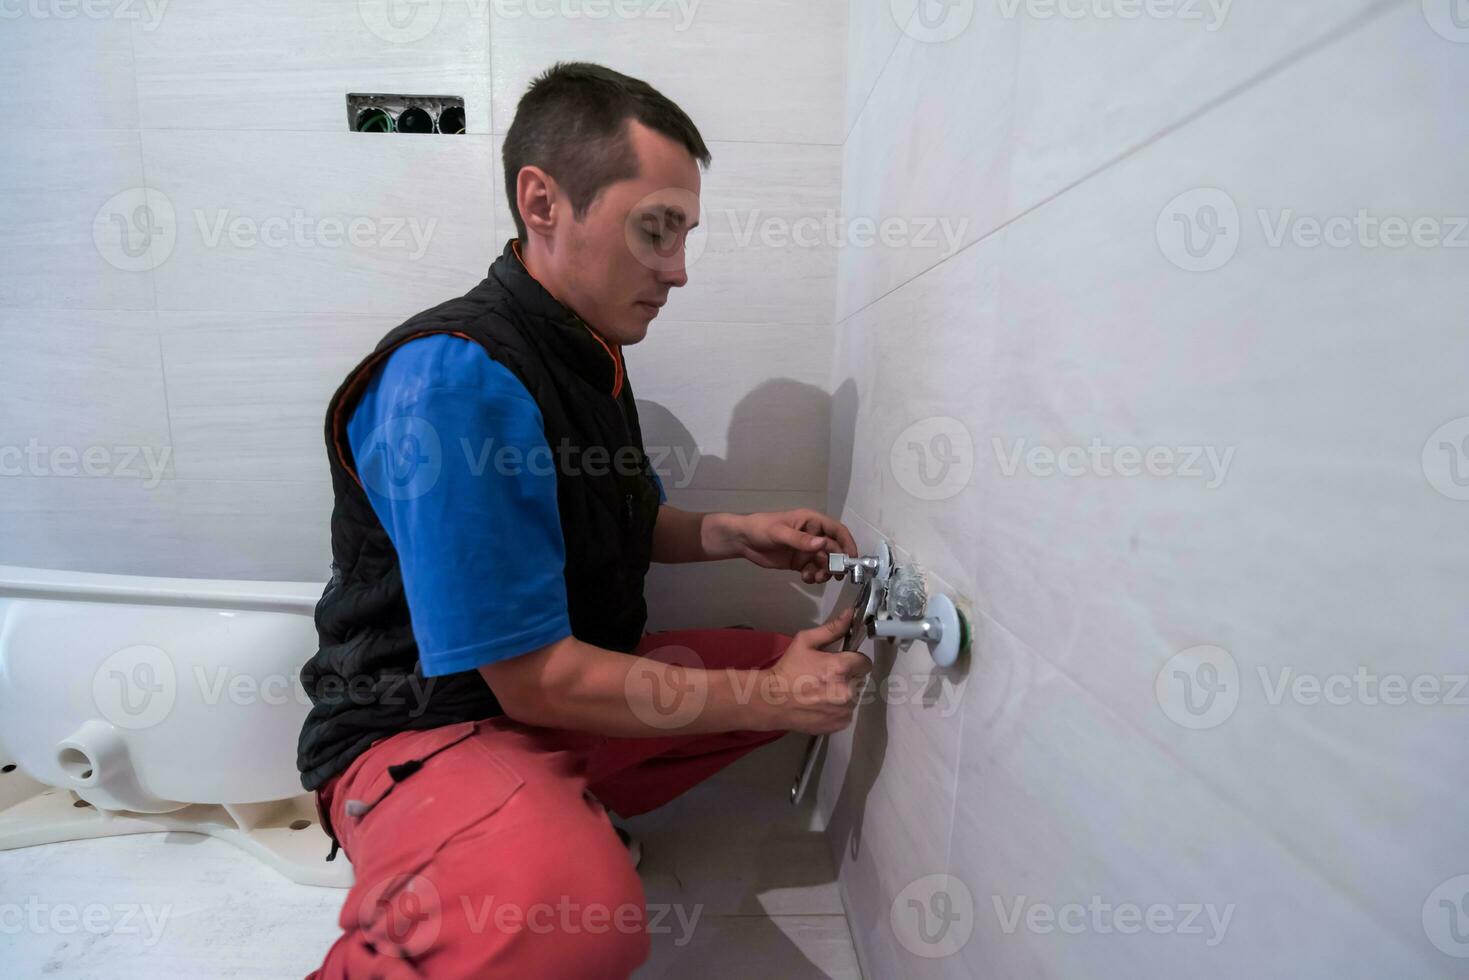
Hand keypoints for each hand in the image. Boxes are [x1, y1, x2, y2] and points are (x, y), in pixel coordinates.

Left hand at [730, 509, 858, 583]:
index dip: (848, 543)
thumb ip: (801, 540)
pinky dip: (813, 576)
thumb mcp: (780, 533)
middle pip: (834, 550)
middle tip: (834, 576)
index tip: (853, 559)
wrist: (743, 540)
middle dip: (836, 563)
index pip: (837, 530)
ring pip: (825, 563)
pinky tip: (806, 578)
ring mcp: (806, 549)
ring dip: (825, 572)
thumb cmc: (760, 528)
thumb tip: (823, 544)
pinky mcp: (799, 562)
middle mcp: (813, 535)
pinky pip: (813, 570)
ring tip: (816, 578)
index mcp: (812, 521)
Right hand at [756, 607, 871, 734]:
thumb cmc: (788, 669)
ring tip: (822, 692)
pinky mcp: (840, 723)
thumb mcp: (805, 642)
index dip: (853, 660)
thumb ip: (831, 629)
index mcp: (841, 667)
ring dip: (843, 693)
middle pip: (859, 679)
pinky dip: (838, 709)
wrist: (772, 701)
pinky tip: (821, 705)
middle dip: (847, 676)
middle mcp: (847, 689)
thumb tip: (850, 613)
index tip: (841, 662)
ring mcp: (844, 709)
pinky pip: (847, 712)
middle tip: (826, 677)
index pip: (865, 662)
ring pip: (854, 696)